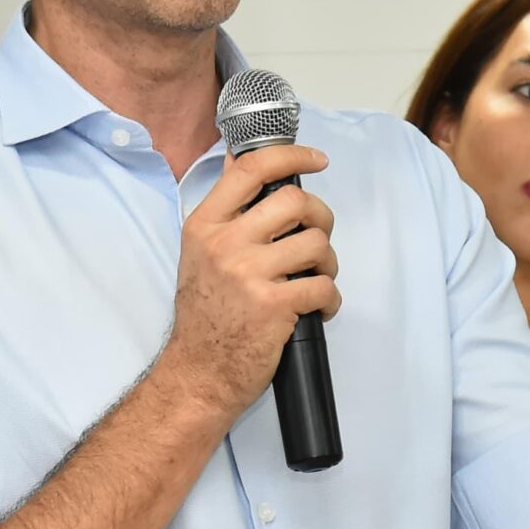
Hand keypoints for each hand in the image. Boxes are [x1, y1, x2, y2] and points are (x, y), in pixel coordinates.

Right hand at [159, 143, 339, 420]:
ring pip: (316, 243)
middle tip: (316, 238)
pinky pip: (324, 286)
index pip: (252, 170)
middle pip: (295, 201)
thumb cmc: (205, 315)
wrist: (199, 372)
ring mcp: (248, 274)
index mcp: (206, 225)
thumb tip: (243, 161)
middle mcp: (224, 244)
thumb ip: (226, 211)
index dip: (292, 156)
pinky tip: (317, 308)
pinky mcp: (274, 305)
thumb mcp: (200, 252)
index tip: (316, 160)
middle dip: (321, 218)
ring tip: (314, 280)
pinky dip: (330, 299)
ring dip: (327, 263)